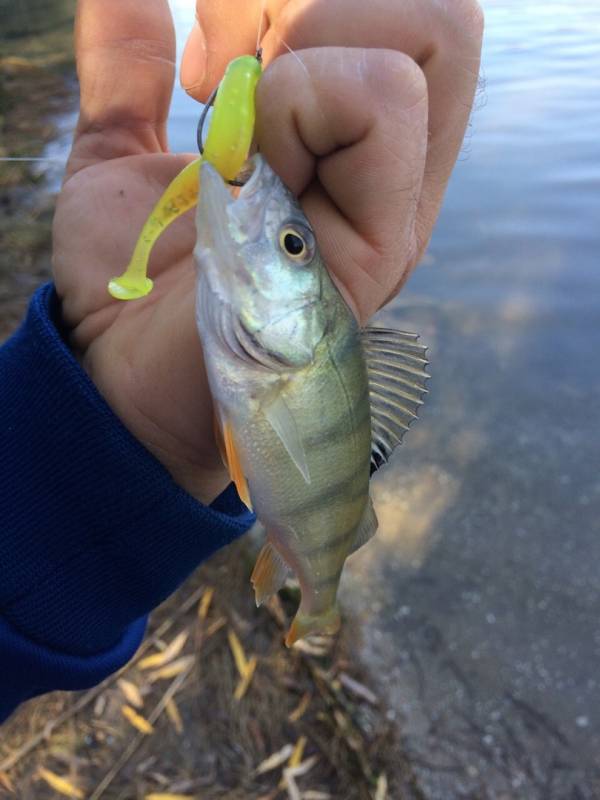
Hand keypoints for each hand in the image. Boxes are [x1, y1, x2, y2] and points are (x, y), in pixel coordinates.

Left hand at [54, 0, 482, 503]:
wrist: (131, 380)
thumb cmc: (131, 286)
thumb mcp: (121, 157)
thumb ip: (127, 70)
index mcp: (348, 143)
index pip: (402, 13)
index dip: (302, 0)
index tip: (208, 70)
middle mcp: (391, 168)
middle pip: (438, 11)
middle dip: (314, 4)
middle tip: (229, 73)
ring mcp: (395, 206)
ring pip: (434, 33)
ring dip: (313, 40)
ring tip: (239, 123)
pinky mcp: (382, 244)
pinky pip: (384, 101)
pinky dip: (302, 102)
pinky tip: (248, 169)